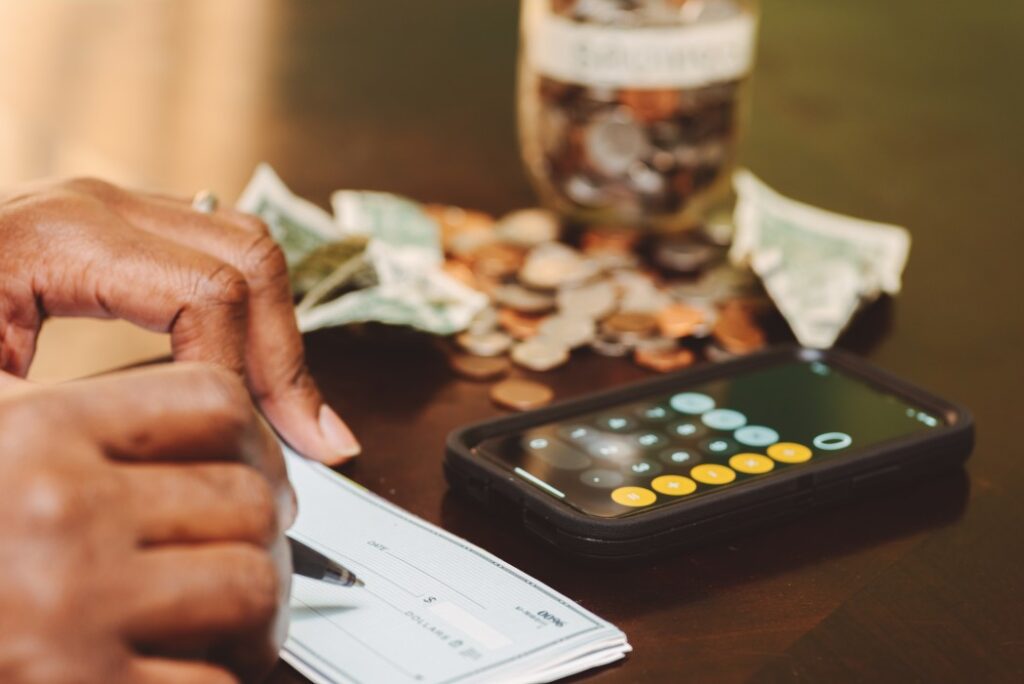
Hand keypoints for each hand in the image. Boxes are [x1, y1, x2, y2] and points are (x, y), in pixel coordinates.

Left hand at [0, 178, 358, 463]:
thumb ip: (68, 423)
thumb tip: (184, 466)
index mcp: (61, 235)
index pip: (209, 293)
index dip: (242, 379)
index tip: (249, 449)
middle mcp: (100, 208)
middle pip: (250, 259)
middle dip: (288, 358)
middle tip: (313, 440)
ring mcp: (115, 215)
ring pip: (249, 254)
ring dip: (280, 340)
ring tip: (296, 418)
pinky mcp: (120, 238)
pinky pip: (218, 265)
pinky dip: (252, 325)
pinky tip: (254, 383)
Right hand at [0, 364, 293, 682]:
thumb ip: (68, 423)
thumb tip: (217, 423)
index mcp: (32, 434)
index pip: (216, 402)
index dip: (254, 439)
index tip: (255, 468)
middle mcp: (55, 514)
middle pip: (247, 494)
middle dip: (266, 529)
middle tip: (252, 546)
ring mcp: (72, 609)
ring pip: (250, 579)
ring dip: (258, 604)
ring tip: (233, 613)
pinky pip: (216, 678)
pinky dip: (224, 674)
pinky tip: (191, 668)